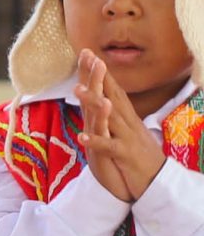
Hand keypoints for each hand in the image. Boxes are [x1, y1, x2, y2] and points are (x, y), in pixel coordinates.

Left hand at [77, 49, 166, 199]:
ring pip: (109, 118)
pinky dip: (96, 141)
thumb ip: (116, 117)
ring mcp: (127, 138)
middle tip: (87, 58)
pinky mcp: (126, 155)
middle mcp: (128, 123)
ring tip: (76, 89)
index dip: (101, 72)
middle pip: (112, 96)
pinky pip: (109, 147)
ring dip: (93, 103)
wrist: (159, 182)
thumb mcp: (127, 133)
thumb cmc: (139, 157)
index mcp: (127, 117)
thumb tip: (105, 100)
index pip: (113, 90)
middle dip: (99, 77)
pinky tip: (81, 136)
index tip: (88, 53)